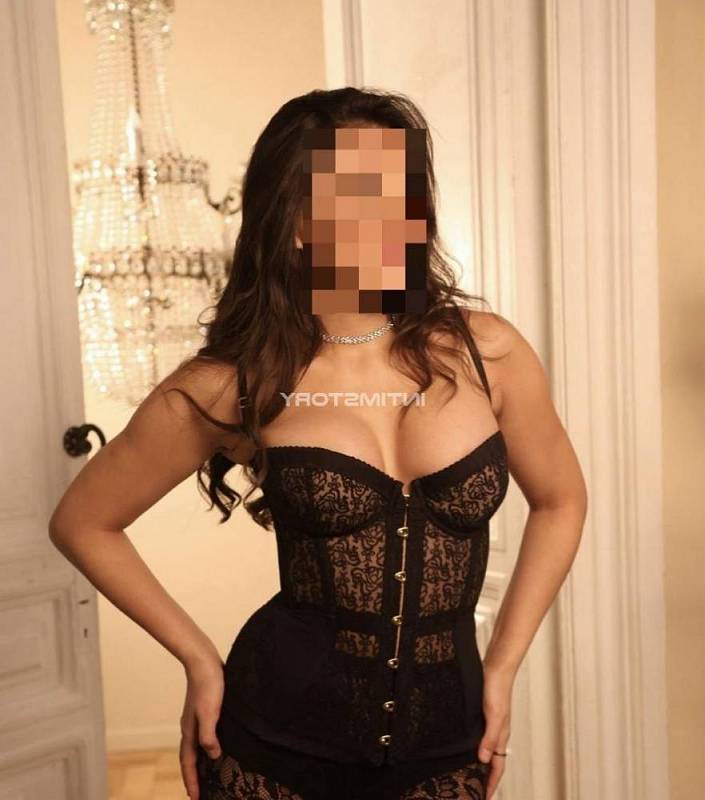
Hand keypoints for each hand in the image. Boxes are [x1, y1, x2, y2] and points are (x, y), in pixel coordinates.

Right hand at [179, 652, 224, 799]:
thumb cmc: (208, 685)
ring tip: (207, 775)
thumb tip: (213, 756)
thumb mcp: (210, 712)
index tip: (195, 799)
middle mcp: (190, 727)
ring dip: (199, 763)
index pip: (189, 763)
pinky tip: (216, 745)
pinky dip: (206, 746)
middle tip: (199, 793)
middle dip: (193, 777)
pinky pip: (203, 735)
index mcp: (189, 730)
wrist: (203, 660)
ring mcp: (196, 718)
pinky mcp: (205, 709)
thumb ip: (208, 735)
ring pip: (196, 747)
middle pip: (189, 758)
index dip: (192, 781)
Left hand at [477, 663, 514, 798]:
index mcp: (501, 736)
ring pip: (483, 748)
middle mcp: (495, 732)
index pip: (497, 766)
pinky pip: (477, 736)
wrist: (495, 667)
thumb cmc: (497, 689)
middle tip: (472, 790)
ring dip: (477, 761)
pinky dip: (472, 745)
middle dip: (484, 776)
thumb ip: (489, 737)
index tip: (483, 797)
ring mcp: (488, 723)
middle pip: (491, 761)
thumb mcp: (494, 715)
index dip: (490, 783)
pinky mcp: (481, 714)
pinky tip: (461, 744)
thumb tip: (482, 759)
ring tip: (466, 772)